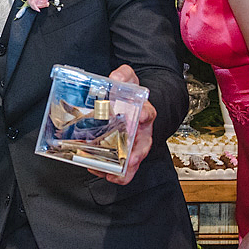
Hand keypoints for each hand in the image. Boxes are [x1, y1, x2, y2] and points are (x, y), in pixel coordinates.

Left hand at [89, 64, 153, 185]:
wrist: (133, 103)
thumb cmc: (131, 95)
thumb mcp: (128, 80)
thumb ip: (123, 75)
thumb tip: (115, 77)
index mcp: (145, 112)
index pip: (148, 113)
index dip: (145, 114)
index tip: (142, 116)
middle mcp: (141, 132)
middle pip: (143, 145)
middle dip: (137, 154)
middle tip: (130, 160)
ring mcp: (133, 144)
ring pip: (133, 161)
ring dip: (124, 170)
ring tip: (112, 174)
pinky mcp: (123, 152)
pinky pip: (122, 167)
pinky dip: (113, 172)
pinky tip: (99, 171)